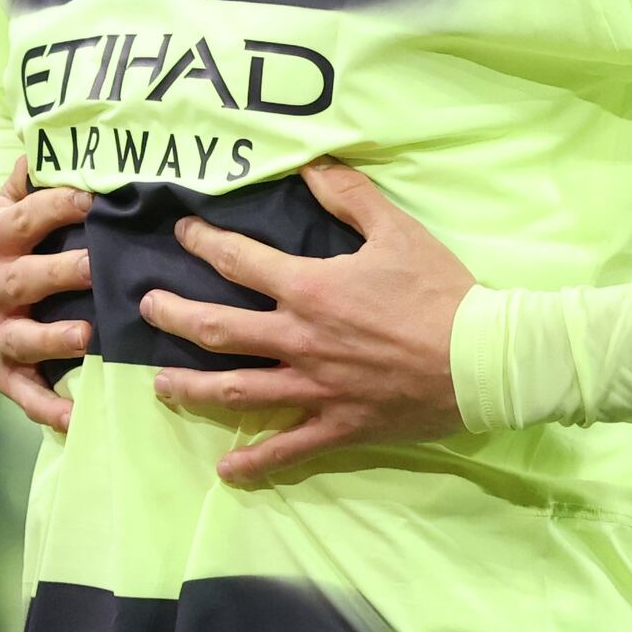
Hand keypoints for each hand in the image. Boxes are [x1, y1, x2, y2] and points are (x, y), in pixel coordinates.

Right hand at [0, 166, 95, 432]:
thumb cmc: (4, 252)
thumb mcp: (5, 213)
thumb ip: (26, 183)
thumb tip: (41, 142)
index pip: (27, 219)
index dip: (59, 207)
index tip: (95, 199)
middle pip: (24, 279)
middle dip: (59, 273)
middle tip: (96, 268)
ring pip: (23, 339)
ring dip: (54, 340)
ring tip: (87, 337)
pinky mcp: (4, 371)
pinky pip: (26, 393)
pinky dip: (50, 408)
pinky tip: (78, 417)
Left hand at [142, 161, 472, 482]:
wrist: (484, 360)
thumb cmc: (442, 292)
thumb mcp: (397, 230)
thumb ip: (348, 195)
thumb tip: (310, 163)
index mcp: (311, 289)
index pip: (237, 261)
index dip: (203, 242)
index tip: (183, 234)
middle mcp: (299, 340)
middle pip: (215, 328)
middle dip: (171, 316)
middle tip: (146, 309)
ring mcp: (314, 389)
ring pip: (235, 391)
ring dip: (190, 387)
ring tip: (159, 384)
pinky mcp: (337, 426)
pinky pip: (286, 449)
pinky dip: (254, 461)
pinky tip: (225, 468)